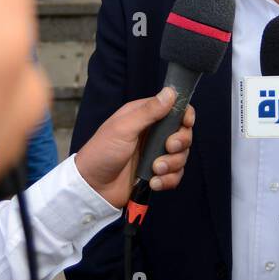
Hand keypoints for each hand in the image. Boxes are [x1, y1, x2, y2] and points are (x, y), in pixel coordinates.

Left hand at [75, 89, 193, 207]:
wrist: (93, 187)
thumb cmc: (102, 152)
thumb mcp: (123, 128)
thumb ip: (148, 111)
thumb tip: (171, 92)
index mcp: (145, 116)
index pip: (175, 109)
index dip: (185, 115)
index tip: (186, 123)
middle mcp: (153, 133)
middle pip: (183, 133)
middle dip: (180, 143)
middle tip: (168, 148)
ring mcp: (156, 154)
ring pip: (182, 155)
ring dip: (172, 164)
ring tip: (154, 170)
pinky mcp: (157, 173)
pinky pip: (175, 175)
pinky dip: (168, 180)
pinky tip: (154, 182)